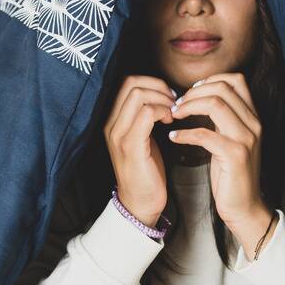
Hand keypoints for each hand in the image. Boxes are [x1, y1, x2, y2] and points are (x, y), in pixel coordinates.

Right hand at [103, 75, 175, 226]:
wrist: (140, 202)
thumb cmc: (146, 169)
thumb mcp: (142, 136)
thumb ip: (144, 115)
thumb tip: (162, 94)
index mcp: (112, 119)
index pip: (125, 82)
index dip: (151, 82)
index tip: (168, 96)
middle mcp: (110, 124)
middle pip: (131, 83)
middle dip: (158, 86)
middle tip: (174, 101)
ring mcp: (118, 134)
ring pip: (138, 95)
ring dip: (162, 98)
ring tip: (173, 112)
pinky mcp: (131, 146)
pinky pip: (147, 114)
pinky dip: (163, 111)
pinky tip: (171, 121)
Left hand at [168, 72, 273, 252]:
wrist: (244, 206)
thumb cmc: (231, 173)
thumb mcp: (230, 138)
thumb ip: (223, 118)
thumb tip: (200, 96)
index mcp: (253, 117)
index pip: (236, 80)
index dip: (210, 80)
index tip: (191, 92)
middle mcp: (254, 124)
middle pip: (223, 88)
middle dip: (194, 92)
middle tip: (177, 105)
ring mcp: (246, 138)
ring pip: (215, 104)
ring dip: (189, 106)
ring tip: (174, 115)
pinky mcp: (235, 155)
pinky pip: (205, 134)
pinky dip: (185, 133)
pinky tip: (174, 137)